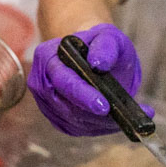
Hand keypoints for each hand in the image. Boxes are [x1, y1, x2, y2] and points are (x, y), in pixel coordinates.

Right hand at [28, 23, 151, 135]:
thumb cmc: (101, 45)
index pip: (61, 79)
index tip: (103, 105)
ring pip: (72, 121)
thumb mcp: (110, 37)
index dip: (82, 94)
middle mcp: (41, 82)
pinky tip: (114, 122)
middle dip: (93, 115)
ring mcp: (46, 102)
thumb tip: (98, 63)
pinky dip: (97, 128)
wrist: (96, 57)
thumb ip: (106, 46)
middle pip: (64, 106)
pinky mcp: (56, 118)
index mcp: (47, 56)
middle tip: (120, 118)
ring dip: (98, 123)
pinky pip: (75, 129)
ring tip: (124, 118)